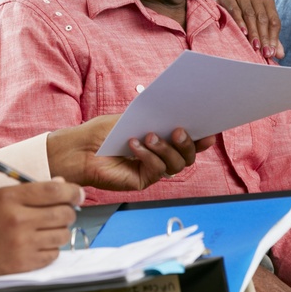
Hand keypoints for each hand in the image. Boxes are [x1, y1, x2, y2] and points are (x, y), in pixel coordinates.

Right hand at [0, 181, 81, 285]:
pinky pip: (53, 255)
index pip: (55, 191)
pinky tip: (38, 243)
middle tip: (63, 211)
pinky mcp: (21, 264)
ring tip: (47, 228)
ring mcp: (20, 245)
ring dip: (60, 230)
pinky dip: (51, 249)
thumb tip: (62, 186)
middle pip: (64, 213)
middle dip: (69, 211)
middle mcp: (17, 220)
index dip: (73, 191)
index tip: (77, 193)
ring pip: (62, 235)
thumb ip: (29, 190)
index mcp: (9, 198)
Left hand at [47, 113, 215, 190]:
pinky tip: (134, 145)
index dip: (201, 138)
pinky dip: (148, 156)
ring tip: (149, 136)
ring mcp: (153, 170)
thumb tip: (178, 111)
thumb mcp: (133, 117)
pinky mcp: (142, 181)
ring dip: (165, 149)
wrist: (80, 149)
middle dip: (187, 143)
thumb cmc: (103, 132)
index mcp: (162, 139)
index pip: (187, 141)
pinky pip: (156, 171)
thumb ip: (155, 116)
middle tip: (177, 131)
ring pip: (175, 165)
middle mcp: (161, 156)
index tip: (209, 131)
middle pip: (187, 156)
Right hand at [214, 0, 284, 58]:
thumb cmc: (239, 12)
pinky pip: (235, 10)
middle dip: (263, 37)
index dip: (273, 37)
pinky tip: (243, 33)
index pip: (273, 20)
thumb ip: (268, 36)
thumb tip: (280, 54)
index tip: (271, 52)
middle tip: (263, 52)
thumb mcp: (255, 22)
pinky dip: (240, 22)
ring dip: (253, 32)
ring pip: (250, 14)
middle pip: (262, 18)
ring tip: (255, 46)